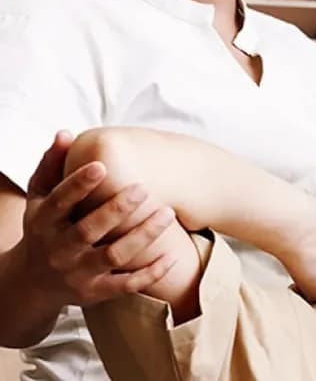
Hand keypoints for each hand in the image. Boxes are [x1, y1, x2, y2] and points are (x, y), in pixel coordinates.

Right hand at [18, 131, 177, 308]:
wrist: (33, 282)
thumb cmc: (44, 227)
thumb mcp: (39, 197)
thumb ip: (52, 164)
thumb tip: (66, 133)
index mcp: (44, 222)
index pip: (60, 202)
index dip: (78, 184)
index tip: (102, 166)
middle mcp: (60, 249)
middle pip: (89, 230)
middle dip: (117, 209)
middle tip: (143, 188)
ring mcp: (79, 273)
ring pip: (114, 256)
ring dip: (143, 236)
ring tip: (168, 212)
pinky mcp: (96, 292)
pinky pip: (126, 285)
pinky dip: (150, 273)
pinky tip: (172, 255)